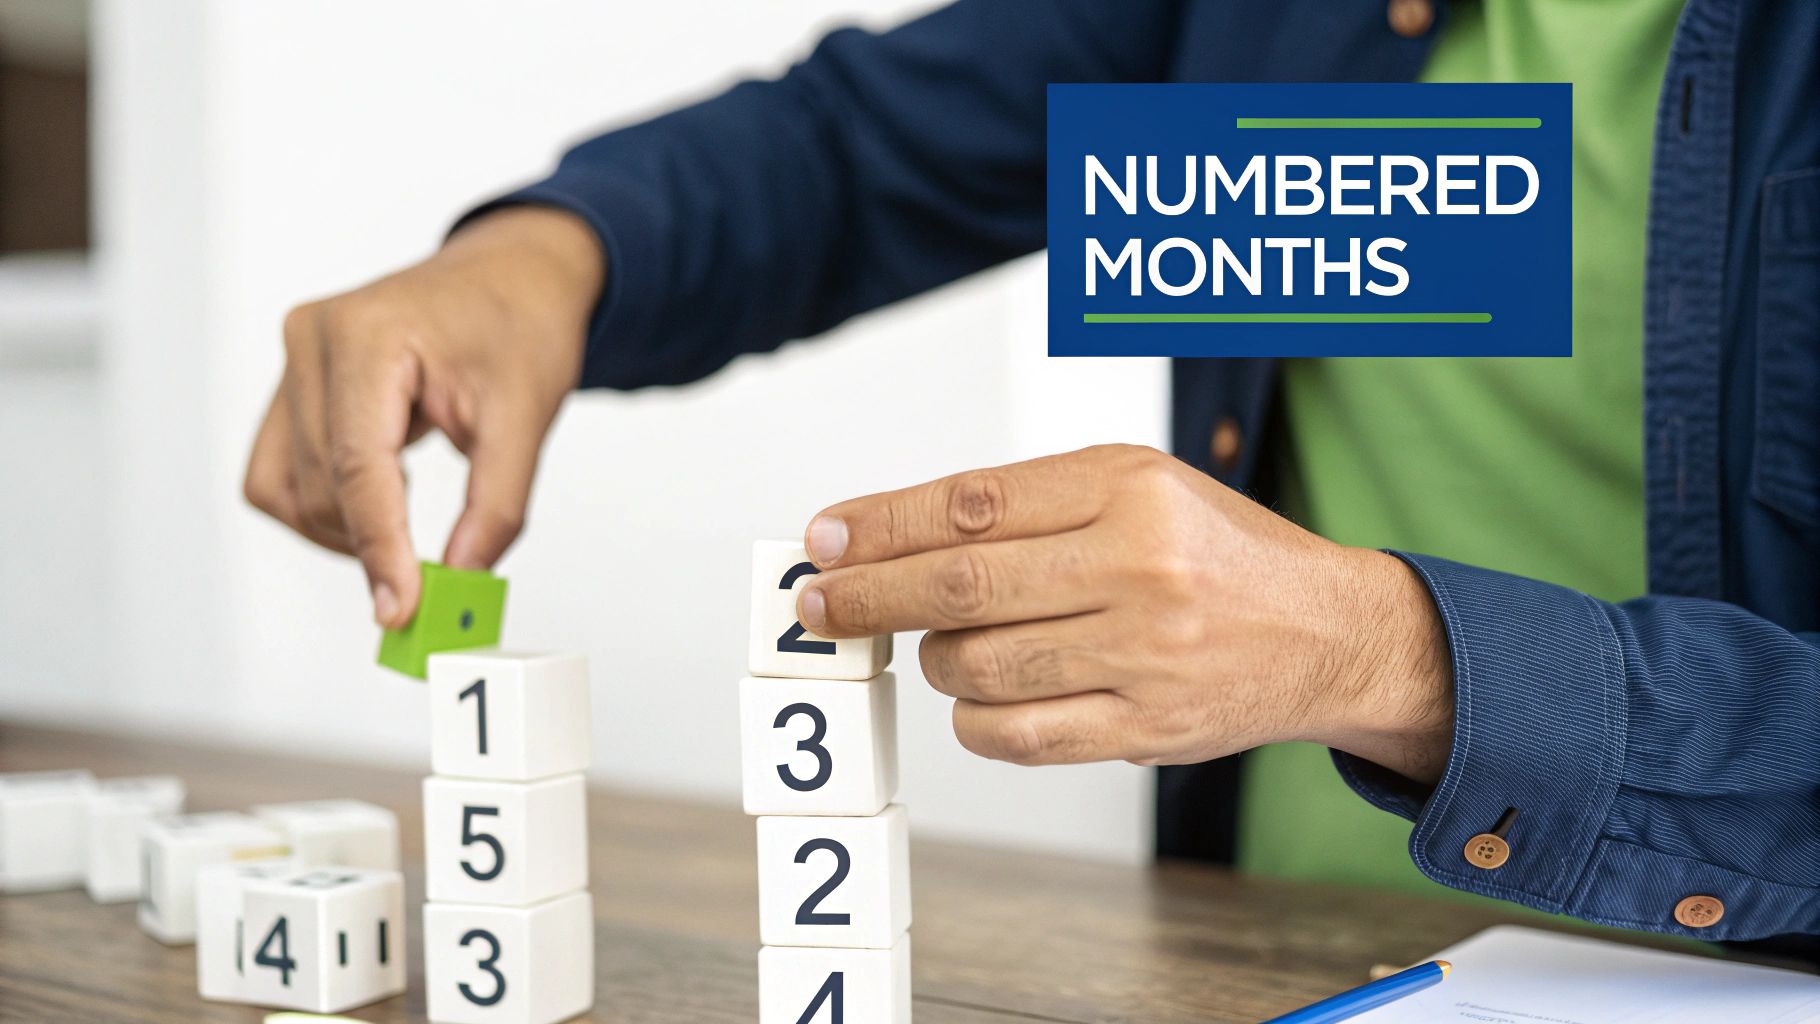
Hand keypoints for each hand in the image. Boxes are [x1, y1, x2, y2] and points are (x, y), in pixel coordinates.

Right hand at [243, 206, 603, 627]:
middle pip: (322, 487)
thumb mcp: (527, 416)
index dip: (378, 548)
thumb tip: (461, 580)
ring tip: (408, 533)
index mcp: (368, 335)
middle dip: (372, 546)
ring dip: (342, 532)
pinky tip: (379, 508)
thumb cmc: (519, 326)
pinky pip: (279, 473)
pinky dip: (325, 509)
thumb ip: (496, 505)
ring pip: (284, 490)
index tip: (401, 610)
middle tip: (432, 584)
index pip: (358, 467)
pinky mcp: (291, 386)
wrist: (510, 277)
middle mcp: (312, 339)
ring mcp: (293, 360)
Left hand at [795, 444, 1454, 782]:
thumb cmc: (1219, 551)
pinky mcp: (1148, 730)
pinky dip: (976, 720)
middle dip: (870, 597)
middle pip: (962, 588)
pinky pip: (1020, 736)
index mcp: (1130, 489)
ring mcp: (1145, 656)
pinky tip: (977, 697)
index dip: (883, 524)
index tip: (826, 537)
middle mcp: (1140, 567)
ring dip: (935, 660)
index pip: (973, 504)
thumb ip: (1028, 502)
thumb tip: (893, 532)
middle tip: (820, 603)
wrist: (1329, 633)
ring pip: (980, 667)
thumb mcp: (1139, 485)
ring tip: (938, 646)